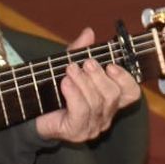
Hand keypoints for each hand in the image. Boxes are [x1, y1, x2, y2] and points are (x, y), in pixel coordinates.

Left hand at [33, 28, 141, 143]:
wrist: (33, 113)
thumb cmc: (56, 90)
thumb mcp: (70, 66)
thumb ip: (80, 50)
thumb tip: (89, 32)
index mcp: (110, 100)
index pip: (131, 93)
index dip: (126, 79)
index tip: (111, 65)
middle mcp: (105, 115)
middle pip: (113, 95)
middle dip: (99, 76)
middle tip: (87, 62)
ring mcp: (92, 126)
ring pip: (96, 102)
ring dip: (83, 82)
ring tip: (70, 70)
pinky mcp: (76, 132)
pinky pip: (81, 111)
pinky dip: (74, 94)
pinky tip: (65, 83)